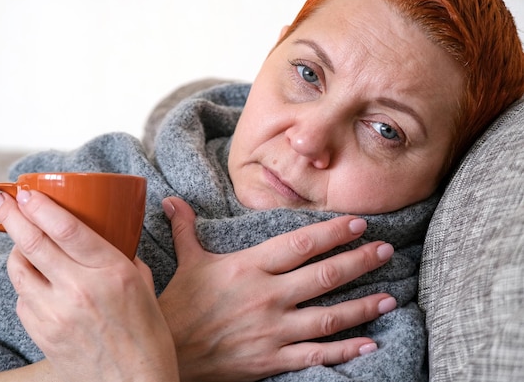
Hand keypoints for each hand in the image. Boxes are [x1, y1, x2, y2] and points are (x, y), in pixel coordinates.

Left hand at [0, 190, 178, 381]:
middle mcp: (80, 289)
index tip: (25, 193)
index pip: (65, 228)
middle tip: (0, 201)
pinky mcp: (42, 334)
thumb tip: (108, 237)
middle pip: (32, 243)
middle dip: (11, 216)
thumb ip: (123, 257)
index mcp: (111, 272)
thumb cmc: (147, 336)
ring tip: (22, 244)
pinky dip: (27, 287)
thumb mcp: (144, 285)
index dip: (40, 206)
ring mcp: (56, 314)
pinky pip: (23, 300)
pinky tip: (39, 285)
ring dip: (16, 251)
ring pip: (19, 271)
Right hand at [159, 197, 395, 381]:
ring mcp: (273, 329)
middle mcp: (267, 295)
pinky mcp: (273, 358)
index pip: (301, 244)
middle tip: (386, 251)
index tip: (359, 224)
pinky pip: (316, 354)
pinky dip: (345, 350)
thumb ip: (186, 229)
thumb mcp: (186, 262)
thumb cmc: (179, 305)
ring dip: (363, 306)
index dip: (333, 232)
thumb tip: (172, 201)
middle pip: (324, 275)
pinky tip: (369, 343)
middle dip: (360, 262)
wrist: (169, 352)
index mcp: (249, 267)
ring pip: (329, 316)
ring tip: (390, 298)